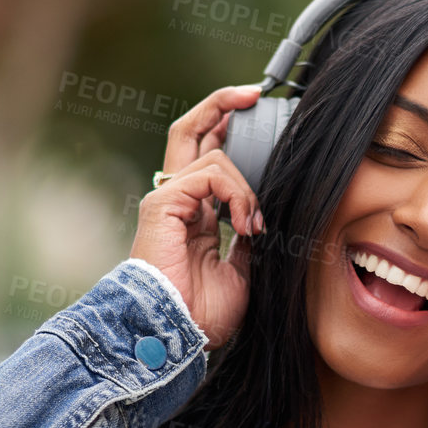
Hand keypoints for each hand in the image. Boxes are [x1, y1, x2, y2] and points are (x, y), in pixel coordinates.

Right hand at [129, 84, 265, 346]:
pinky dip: (236, 194)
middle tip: (255, 93)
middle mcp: (178, 200)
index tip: (261, 119)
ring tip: (254, 225)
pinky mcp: (164, 204)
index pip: (208, 156)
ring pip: (212, 152)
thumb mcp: (241, 272)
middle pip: (193, 130)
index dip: (230, 132)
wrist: (177, 334)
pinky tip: (245, 224)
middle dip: (223, 104)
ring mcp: (168, 200)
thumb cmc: (202, 315)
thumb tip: (264, 219)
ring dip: (246, 186)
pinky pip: (208, 175)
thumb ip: (247, 238)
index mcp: (193, 215)